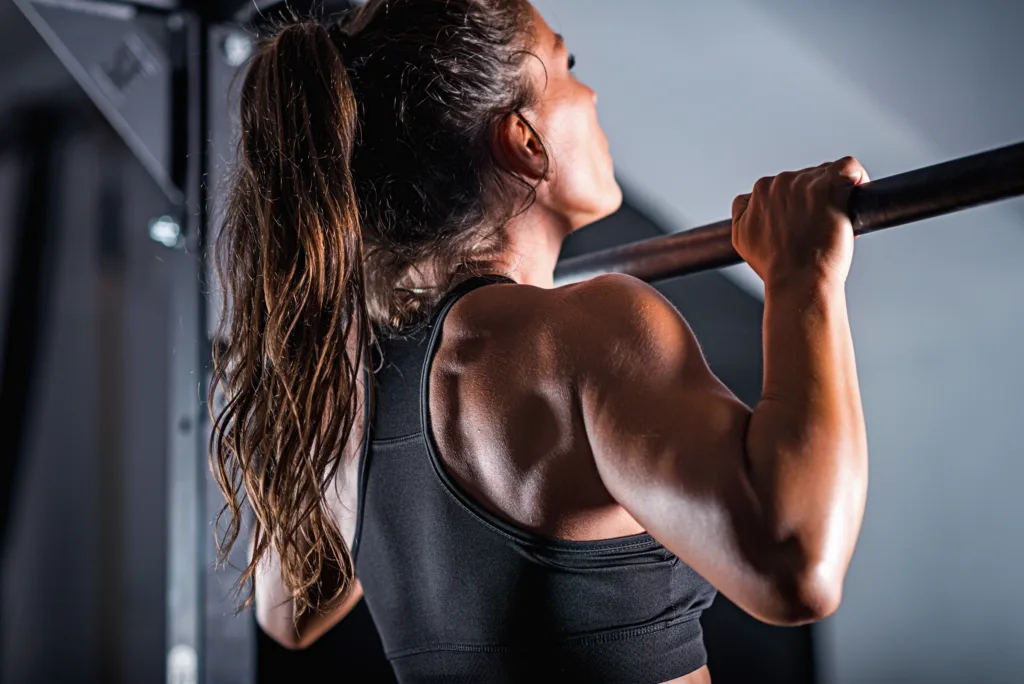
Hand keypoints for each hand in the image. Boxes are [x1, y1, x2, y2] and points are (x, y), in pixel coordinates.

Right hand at [731, 157, 868, 288]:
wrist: (797, 280)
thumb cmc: (777, 267)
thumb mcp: (742, 239)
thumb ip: (742, 214)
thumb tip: (749, 204)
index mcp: (759, 191)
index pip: (783, 186)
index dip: (796, 203)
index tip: (803, 221)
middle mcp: (779, 183)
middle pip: (805, 178)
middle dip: (814, 199)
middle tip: (818, 227)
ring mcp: (804, 184)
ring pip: (827, 175)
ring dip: (834, 195)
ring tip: (832, 223)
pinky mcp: (829, 188)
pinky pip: (848, 168)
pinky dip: (855, 178)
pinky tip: (854, 195)